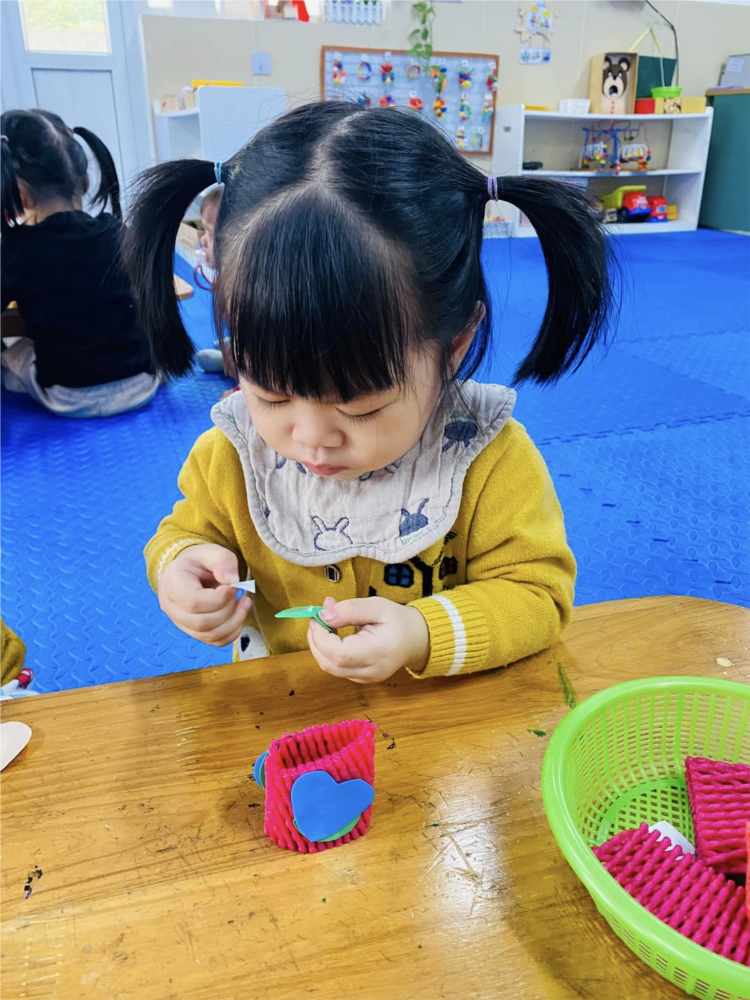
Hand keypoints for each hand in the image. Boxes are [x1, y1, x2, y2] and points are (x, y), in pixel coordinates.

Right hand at [158, 543, 249, 645]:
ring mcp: (181, 623)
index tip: (233, 587)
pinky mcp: (193, 631)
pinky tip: (239, 616)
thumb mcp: (211, 551)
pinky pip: (213, 641)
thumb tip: (232, 580)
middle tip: (240, 595)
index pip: (194, 603)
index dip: (219, 599)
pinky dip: (231, 633)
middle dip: (228, 611)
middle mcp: (171, 607)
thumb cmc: (200, 561)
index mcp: (173, 584)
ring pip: (208, 635)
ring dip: (233, 623)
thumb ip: (223, 560)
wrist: (190, 571)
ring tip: (244, 603)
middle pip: (201, 623)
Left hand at [307, 596, 429, 683]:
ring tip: (326, 623)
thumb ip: (350, 609)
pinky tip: (334, 636)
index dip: (321, 637)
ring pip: (330, 668)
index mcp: (378, 652)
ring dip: (320, 646)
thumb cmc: (398, 621)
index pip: (339, 654)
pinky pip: (337, 669)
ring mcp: (366, 678)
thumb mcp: (377, 606)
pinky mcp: (361, 679)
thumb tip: (323, 615)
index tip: (317, 617)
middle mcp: (371, 671)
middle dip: (316, 641)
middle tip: (317, 618)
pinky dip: (329, 653)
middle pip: (330, 664)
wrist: (416, 639)